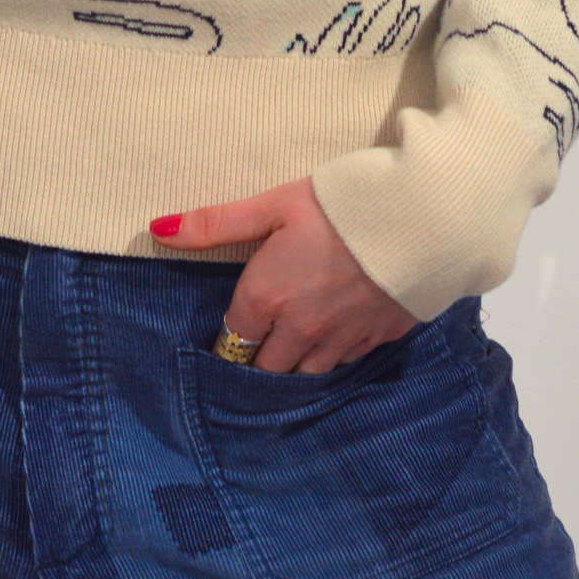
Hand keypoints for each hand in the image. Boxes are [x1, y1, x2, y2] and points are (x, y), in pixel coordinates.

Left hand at [150, 175, 416, 372]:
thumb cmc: (339, 205)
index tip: (228, 333)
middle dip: (257, 360)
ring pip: (304, 374)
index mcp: (266, 299)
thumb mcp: (273, 204)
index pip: (231, 341)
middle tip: (257, 342)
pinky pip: (343, 362)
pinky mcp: (376, 340)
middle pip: (265, 370)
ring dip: (293, 364)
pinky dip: (332, 354)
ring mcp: (340, 341)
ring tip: (291, 345)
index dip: (227, 338)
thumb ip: (215, 223)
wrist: (420, 218)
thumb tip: (158, 230)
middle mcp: (299, 332)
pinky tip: (334, 334)